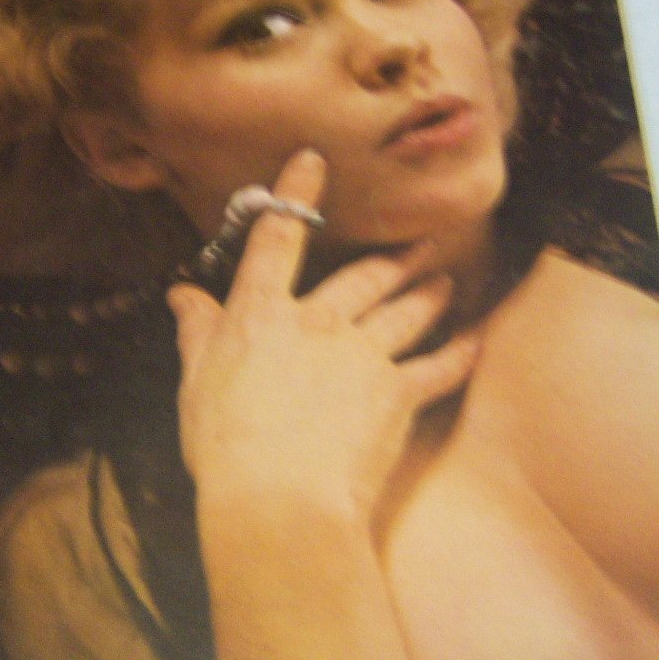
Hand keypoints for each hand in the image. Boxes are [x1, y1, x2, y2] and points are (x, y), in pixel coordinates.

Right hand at [167, 150, 479, 522]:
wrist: (278, 497)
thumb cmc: (225, 445)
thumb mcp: (196, 382)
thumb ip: (198, 332)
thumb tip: (183, 296)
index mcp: (260, 314)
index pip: (278, 241)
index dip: (294, 197)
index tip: (312, 162)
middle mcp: (317, 321)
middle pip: (362, 276)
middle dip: (394, 256)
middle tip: (420, 241)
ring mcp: (362, 355)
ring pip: (404, 311)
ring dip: (427, 292)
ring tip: (444, 279)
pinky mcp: (396, 394)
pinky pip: (437, 367)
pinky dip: (459, 353)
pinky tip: (475, 340)